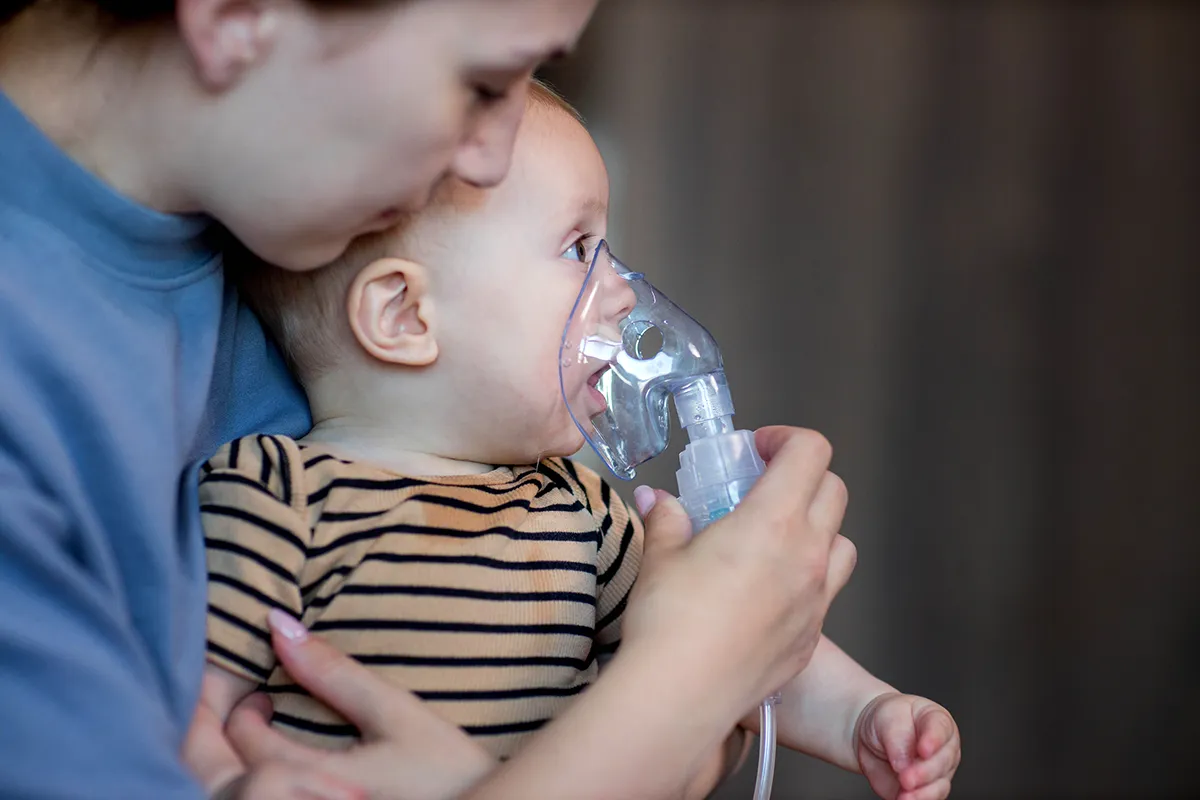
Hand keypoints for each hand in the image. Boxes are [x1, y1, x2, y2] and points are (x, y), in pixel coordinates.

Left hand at [227, 610, 495, 799]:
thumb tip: (279, 627)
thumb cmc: (445, 771)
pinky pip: (267, 799)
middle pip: (219, 776)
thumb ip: (334, 674)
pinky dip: (256, 777)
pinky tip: (279, 764)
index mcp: (306, 780)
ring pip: (235, 792)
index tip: (259, 686)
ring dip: (234, 758)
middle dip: (216, 731)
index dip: (237, 702)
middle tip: (243, 706)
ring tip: (258, 732)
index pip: (241, 741)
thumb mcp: (396, 714)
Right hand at [452, 426, 854, 799]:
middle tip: (764, 486)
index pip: (810, 452)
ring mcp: (816, 599)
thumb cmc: (671, 621)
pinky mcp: (812, 637)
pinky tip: (768, 590)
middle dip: (803, 477)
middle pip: (834, 491)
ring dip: (817, 528)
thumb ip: (668, 518)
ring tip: (775, 538)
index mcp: (774, 521)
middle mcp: (807, 556)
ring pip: (843, 543)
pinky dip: (808, 578)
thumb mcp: (661, 555)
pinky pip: (826, 593)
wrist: (682, 695)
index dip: (787, 439)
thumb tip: (659, 501)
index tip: (759, 448)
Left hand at [854, 693, 960, 799]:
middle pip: (943, 761)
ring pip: (939, 785)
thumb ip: (897, 737)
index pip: (940, 729)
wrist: (872, 738)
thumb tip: (903, 763)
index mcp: (936, 720)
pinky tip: (904, 799)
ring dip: (922, 793)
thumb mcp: (887, 718)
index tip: (922, 750)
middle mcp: (943, 747)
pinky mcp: (925, 789)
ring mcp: (937, 771)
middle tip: (906, 777)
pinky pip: (927, 799)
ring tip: (904, 794)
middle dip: (924, 772)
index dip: (933, 740)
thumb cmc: (885, 720)